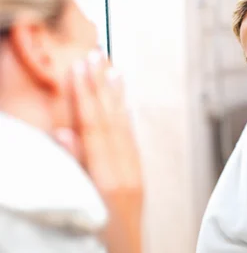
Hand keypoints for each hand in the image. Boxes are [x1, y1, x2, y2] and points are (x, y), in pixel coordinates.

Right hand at [54, 50, 142, 252]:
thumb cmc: (97, 239)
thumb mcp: (79, 205)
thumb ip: (72, 167)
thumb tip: (64, 132)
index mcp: (106, 176)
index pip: (93, 126)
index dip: (85, 95)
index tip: (79, 68)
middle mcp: (124, 169)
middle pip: (110, 119)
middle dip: (100, 86)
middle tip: (95, 56)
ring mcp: (134, 171)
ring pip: (123, 125)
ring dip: (116, 96)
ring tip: (113, 69)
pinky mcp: (138, 175)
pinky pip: (131, 139)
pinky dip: (125, 117)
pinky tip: (123, 103)